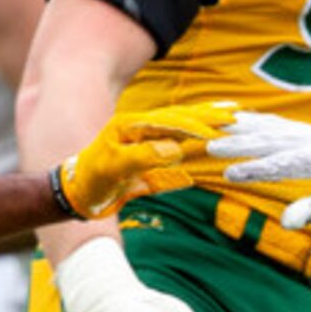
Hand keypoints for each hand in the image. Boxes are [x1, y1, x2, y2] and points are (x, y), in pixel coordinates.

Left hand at [54, 103, 237, 218]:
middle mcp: (142, 132)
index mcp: (133, 127)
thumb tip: (175, 149)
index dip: (196, 125)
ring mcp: (146, 145)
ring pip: (181, 131)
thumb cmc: (91, 179)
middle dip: (208, 118)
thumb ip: (143, 156)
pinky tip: (209, 142)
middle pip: (181, 120)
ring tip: (227, 119)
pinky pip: (177, 150)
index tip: (219, 129)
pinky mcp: (149, 161)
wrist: (76, 196)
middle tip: (234, 115)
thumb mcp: (114, 167)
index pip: (171, 121)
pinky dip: (195, 145)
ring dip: (205, 126)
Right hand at [211, 93, 310, 227]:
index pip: (282, 164)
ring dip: (243, 128)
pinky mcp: (310, 132)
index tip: (228, 175)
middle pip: (271, 141)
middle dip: (240, 144)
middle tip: (209, 148)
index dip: (254, 169)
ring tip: (215, 127)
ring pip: (272, 128)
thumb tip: (287, 222)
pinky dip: (257, 121)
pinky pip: (279, 123)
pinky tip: (239, 119)